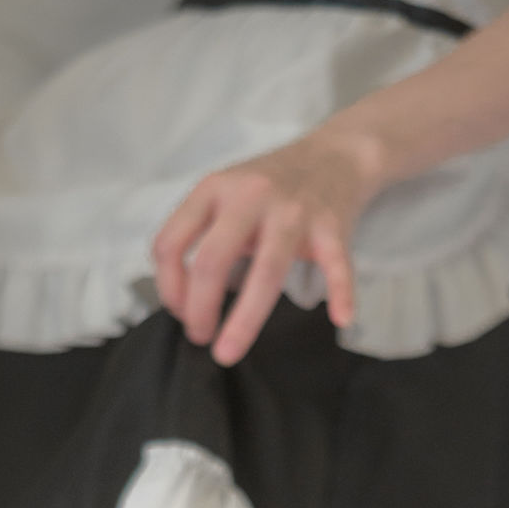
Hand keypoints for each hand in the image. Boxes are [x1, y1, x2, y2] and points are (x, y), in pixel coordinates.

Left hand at [151, 128, 382, 366]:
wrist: (334, 156)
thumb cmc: (271, 187)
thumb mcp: (224, 194)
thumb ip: (202, 233)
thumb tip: (183, 298)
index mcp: (214, 189)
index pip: (171, 243)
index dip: (168, 287)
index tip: (180, 313)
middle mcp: (250, 196)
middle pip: (212, 261)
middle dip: (199, 309)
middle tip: (200, 338)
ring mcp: (293, 211)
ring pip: (265, 272)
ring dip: (244, 320)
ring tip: (228, 352)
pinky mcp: (331, 225)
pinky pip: (336, 265)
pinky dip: (341, 292)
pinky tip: (340, 318)